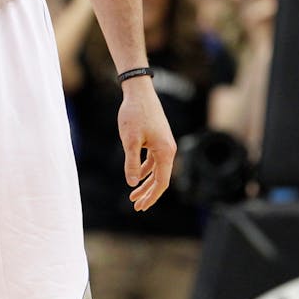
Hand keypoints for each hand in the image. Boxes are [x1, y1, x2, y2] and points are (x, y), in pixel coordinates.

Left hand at [117, 78, 176, 211]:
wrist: (139, 92)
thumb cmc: (134, 114)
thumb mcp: (129, 140)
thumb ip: (132, 162)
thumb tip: (132, 183)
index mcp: (165, 152)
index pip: (162, 182)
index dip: (151, 196)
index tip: (140, 207)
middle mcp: (169, 149)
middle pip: (160, 178)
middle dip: (148, 193)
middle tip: (136, 206)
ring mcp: (164, 144)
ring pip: (156, 170)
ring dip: (145, 182)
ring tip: (133, 195)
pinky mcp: (157, 139)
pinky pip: (153, 160)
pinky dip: (145, 169)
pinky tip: (136, 175)